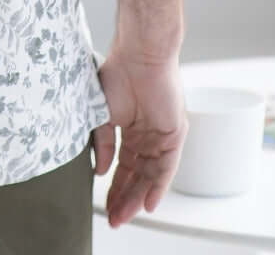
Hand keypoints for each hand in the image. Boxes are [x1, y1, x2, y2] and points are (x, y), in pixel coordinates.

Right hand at [91, 43, 188, 228]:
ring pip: (151, 175)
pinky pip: (167, 167)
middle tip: (114, 219)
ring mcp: (162, 136)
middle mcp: (147, 136)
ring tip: (124, 216)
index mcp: (130, 128)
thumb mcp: (100, 114)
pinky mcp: (175, 134)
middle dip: (124, 198)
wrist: (139, 55)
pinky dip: (158, 186)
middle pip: (137, 175)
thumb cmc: (117, 74)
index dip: (113, 186)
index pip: (123, 166)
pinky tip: (148, 202)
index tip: (103, 205)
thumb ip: (102, 143)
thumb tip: (100, 171)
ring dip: (137, 197)